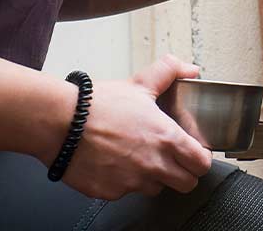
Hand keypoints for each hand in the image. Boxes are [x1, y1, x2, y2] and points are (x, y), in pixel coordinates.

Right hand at [57, 55, 213, 199]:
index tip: (193, 154)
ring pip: (155, 189)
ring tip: (136, 156)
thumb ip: (169, 72)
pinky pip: (124, 192)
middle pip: (186, 184)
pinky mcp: (110, 193)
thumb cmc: (98, 105)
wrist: (60, 123)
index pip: (202, 164)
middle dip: (182, 173)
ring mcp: (131, 182)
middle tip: (171, 160)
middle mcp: (153, 165)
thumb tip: (188, 69)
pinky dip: (122, 181)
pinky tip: (112, 162)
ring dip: (151, 177)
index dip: (200, 159)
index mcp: (166, 139)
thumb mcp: (139, 83)